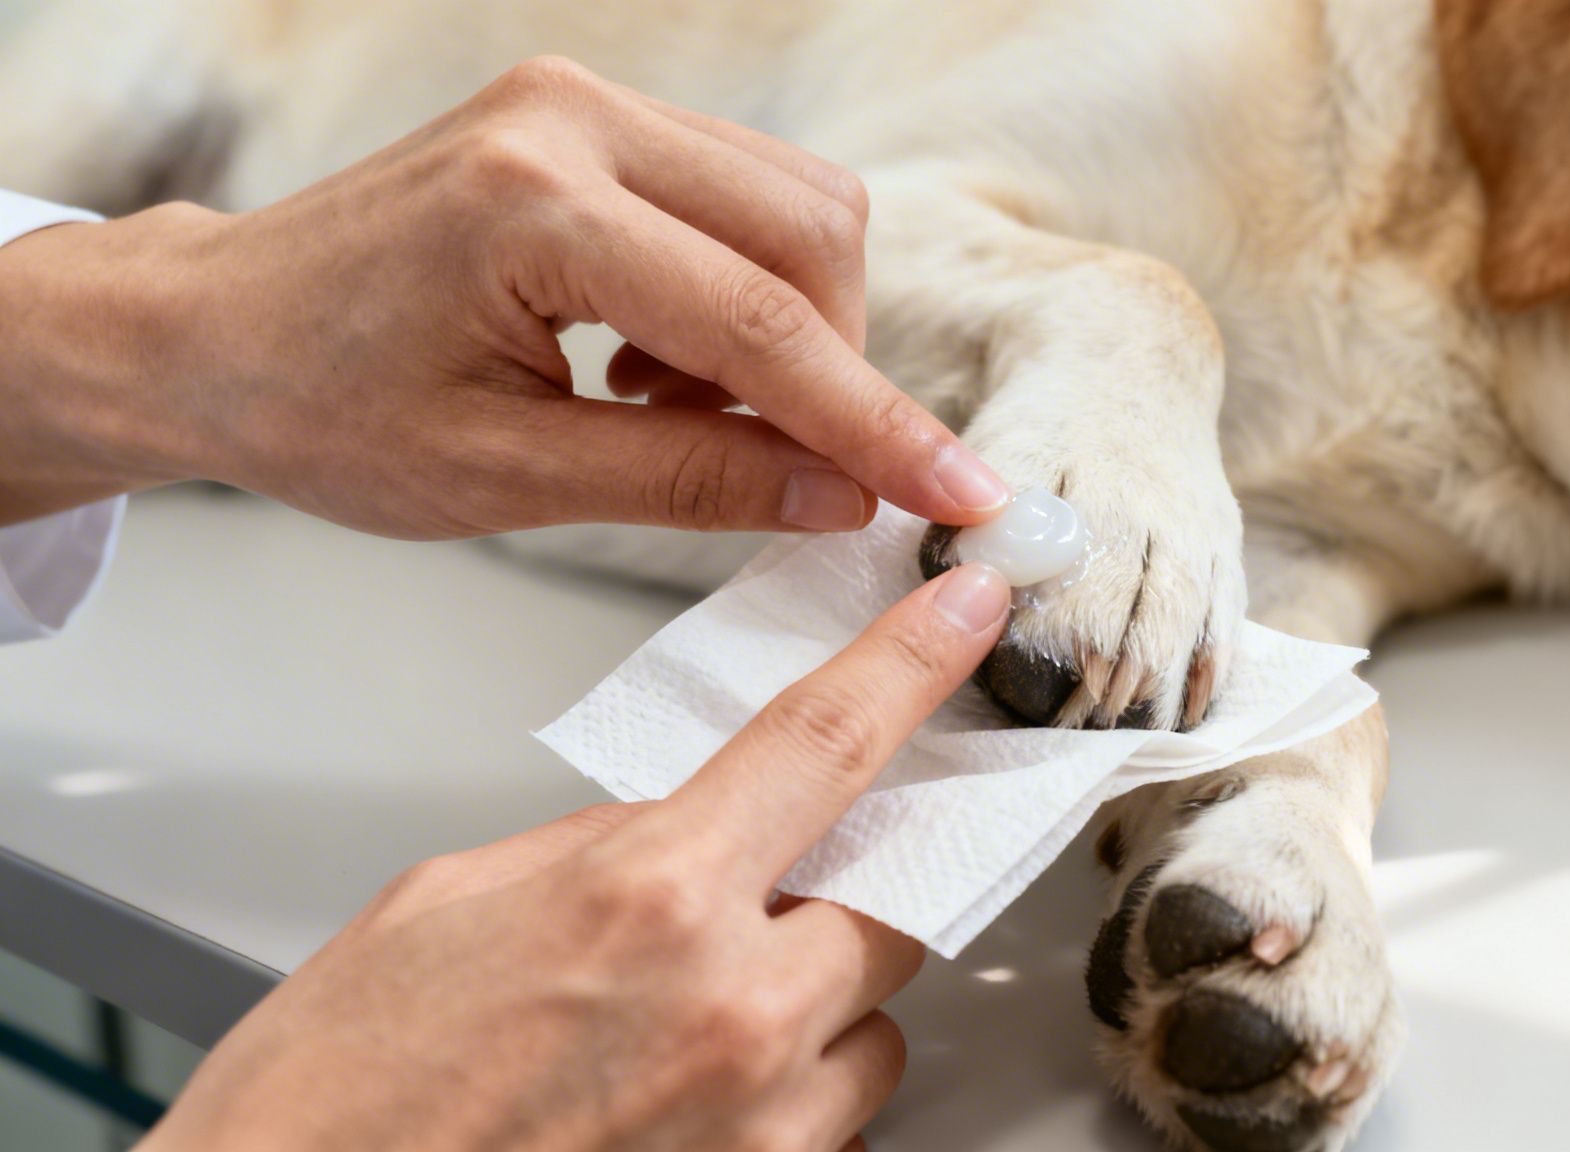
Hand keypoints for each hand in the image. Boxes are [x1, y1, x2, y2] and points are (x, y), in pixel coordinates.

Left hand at [0, 56, 1009, 535]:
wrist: (215, 332)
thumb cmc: (321, 407)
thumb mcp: (505, 479)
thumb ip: (688, 483)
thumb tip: (840, 499)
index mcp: (534, 206)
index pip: (762, 321)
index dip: (874, 423)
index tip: (958, 495)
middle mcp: (570, 120)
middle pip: (810, 231)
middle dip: (834, 370)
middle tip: (799, 475)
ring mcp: (583, 104)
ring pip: (793, 205)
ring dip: (789, 332)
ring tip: (687, 421)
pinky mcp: (590, 119)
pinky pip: (738, 199)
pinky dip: (744, 297)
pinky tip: (661, 371)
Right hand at [139, 562, 1010, 1151]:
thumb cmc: (339, 1089)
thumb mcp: (453, 900)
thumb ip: (603, 845)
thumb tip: (691, 824)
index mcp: (648, 895)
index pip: (826, 742)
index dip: (912, 660)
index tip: (966, 613)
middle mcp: (729, 1009)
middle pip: (892, 905)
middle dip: (845, 893)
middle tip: (766, 899)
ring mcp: (755, 1122)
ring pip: (876, 1028)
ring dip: (818, 1006)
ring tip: (696, 1020)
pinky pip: (836, 1122)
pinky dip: (790, 1095)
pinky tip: (691, 1092)